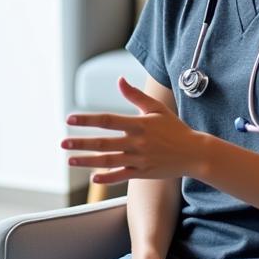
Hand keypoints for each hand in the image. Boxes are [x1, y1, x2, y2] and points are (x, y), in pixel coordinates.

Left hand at [62, 77, 202, 185]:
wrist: (195, 153)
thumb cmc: (174, 128)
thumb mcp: (156, 108)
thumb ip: (136, 95)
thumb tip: (119, 80)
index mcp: (139, 124)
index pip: (107, 120)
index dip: (87, 120)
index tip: (69, 120)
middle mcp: (137, 142)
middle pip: (104, 143)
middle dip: (81, 143)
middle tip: (62, 143)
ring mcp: (140, 159)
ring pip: (109, 161)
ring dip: (88, 161)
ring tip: (70, 160)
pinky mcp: (143, 173)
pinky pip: (122, 176)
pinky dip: (108, 178)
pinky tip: (93, 178)